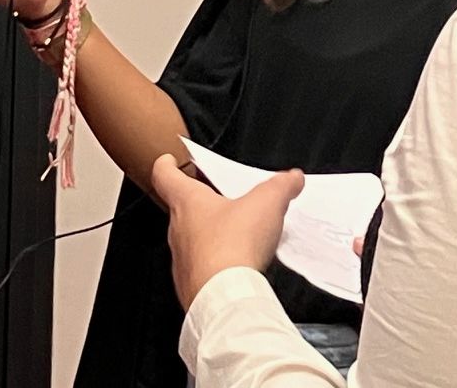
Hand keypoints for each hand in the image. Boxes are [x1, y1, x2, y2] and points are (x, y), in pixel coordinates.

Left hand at [152, 154, 303, 309]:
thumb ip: (280, 186)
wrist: (225, 296)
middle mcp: (178, 230)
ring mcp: (182, 260)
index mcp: (188, 202)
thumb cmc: (233, 246)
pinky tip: (237, 265)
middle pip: (181, 208)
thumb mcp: (266, 204)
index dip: (167, 165)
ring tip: (235, 234)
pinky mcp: (191, 285)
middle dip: (199, 202)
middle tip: (217, 198)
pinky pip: (201, 268)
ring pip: (191, 240)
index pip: (165, 175)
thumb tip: (291, 178)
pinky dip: (215, 264)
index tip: (170, 160)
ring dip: (209, 235)